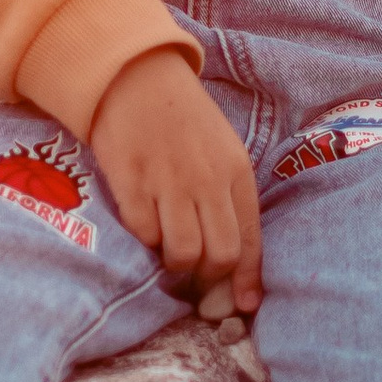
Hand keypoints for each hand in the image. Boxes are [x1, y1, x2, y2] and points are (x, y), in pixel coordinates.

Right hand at [89, 49, 263, 311]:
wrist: (135, 76)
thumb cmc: (181, 116)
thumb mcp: (221, 148)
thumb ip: (229, 195)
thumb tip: (233, 255)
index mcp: (236, 171)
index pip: (249, 239)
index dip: (247, 279)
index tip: (243, 305)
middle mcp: (207, 180)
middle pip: (219, 254)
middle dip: (208, 276)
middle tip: (194, 274)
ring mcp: (169, 182)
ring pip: (183, 253)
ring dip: (175, 265)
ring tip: (166, 253)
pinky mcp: (131, 182)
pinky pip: (144, 234)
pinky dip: (144, 242)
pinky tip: (142, 228)